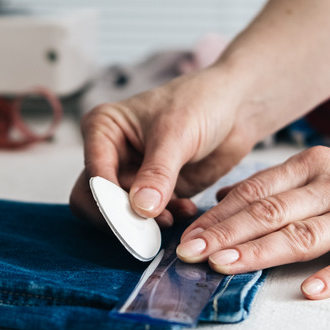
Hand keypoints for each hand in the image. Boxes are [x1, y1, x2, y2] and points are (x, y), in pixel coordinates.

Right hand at [69, 67, 258, 228]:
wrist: (235, 106)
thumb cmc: (200, 102)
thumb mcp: (176, 134)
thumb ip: (157, 173)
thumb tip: (141, 209)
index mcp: (103, 129)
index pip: (93, 174)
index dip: (107, 199)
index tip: (130, 216)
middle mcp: (111, 154)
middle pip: (98, 199)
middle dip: (121, 217)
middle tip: (146, 228)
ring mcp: (133, 175)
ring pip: (123, 213)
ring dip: (146, 222)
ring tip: (172, 217)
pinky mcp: (155, 192)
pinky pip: (150, 217)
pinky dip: (166, 218)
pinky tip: (186, 209)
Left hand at [176, 146, 329, 298]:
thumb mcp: (321, 170)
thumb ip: (274, 184)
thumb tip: (223, 198)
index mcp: (312, 165)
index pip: (256, 191)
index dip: (219, 214)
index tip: (188, 234)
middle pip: (271, 212)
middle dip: (226, 233)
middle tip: (191, 252)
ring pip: (305, 235)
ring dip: (261, 251)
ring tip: (226, 266)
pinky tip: (309, 290)